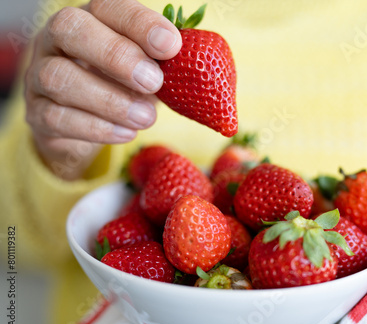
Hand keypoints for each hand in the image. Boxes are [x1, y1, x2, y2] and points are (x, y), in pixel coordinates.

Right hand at [24, 0, 181, 179]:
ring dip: (109, 100)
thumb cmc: (122, 88)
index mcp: (90, 20)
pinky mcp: (37, 114)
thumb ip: (161, 63)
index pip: (108, 6)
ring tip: (146, 118)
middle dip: (116, 55)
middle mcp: (56, 40)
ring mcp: (39, 76)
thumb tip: (194, 63)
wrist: (84, 127)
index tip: (172, 45)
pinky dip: (97, 128)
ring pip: (59, 78)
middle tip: (153, 82)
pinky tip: (126, 133)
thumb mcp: (145, 71)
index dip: (139, 24)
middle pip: (70, 29)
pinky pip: (56, 118)